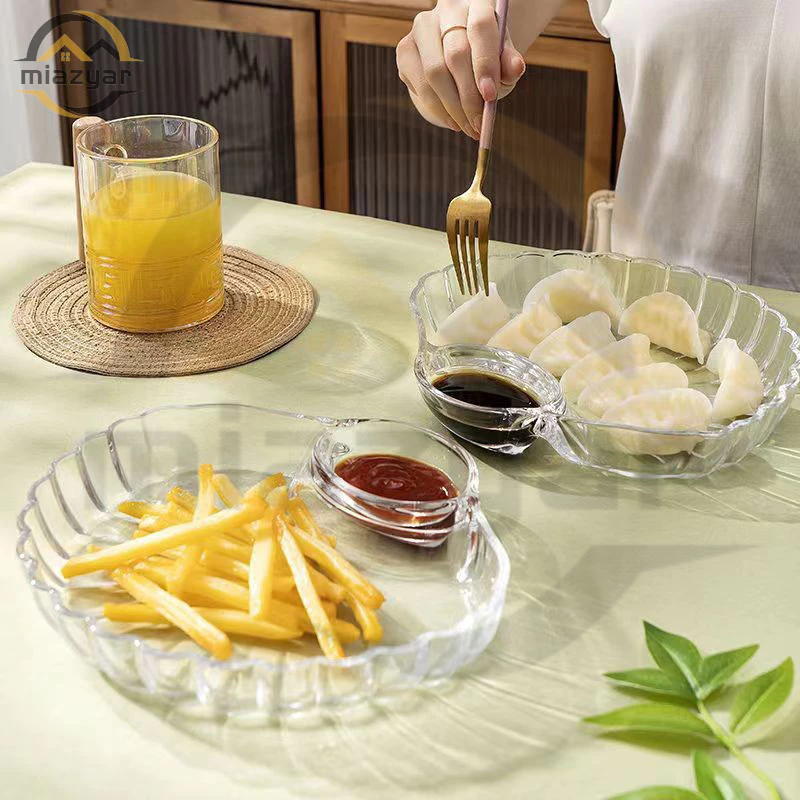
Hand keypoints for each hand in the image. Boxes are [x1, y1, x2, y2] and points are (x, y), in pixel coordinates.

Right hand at [396, 0, 525, 138]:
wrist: (459, 55)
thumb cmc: (485, 56)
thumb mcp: (503, 59)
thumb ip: (509, 63)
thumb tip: (516, 68)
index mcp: (478, 2)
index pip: (481, 27)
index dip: (485, 63)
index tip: (490, 97)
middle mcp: (446, 9)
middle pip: (455, 54)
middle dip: (469, 96)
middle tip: (479, 124)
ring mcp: (421, 28)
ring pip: (433, 73)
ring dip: (452, 107)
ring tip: (467, 127)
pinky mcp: (405, 49)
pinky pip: (419, 85)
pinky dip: (437, 108)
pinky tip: (452, 120)